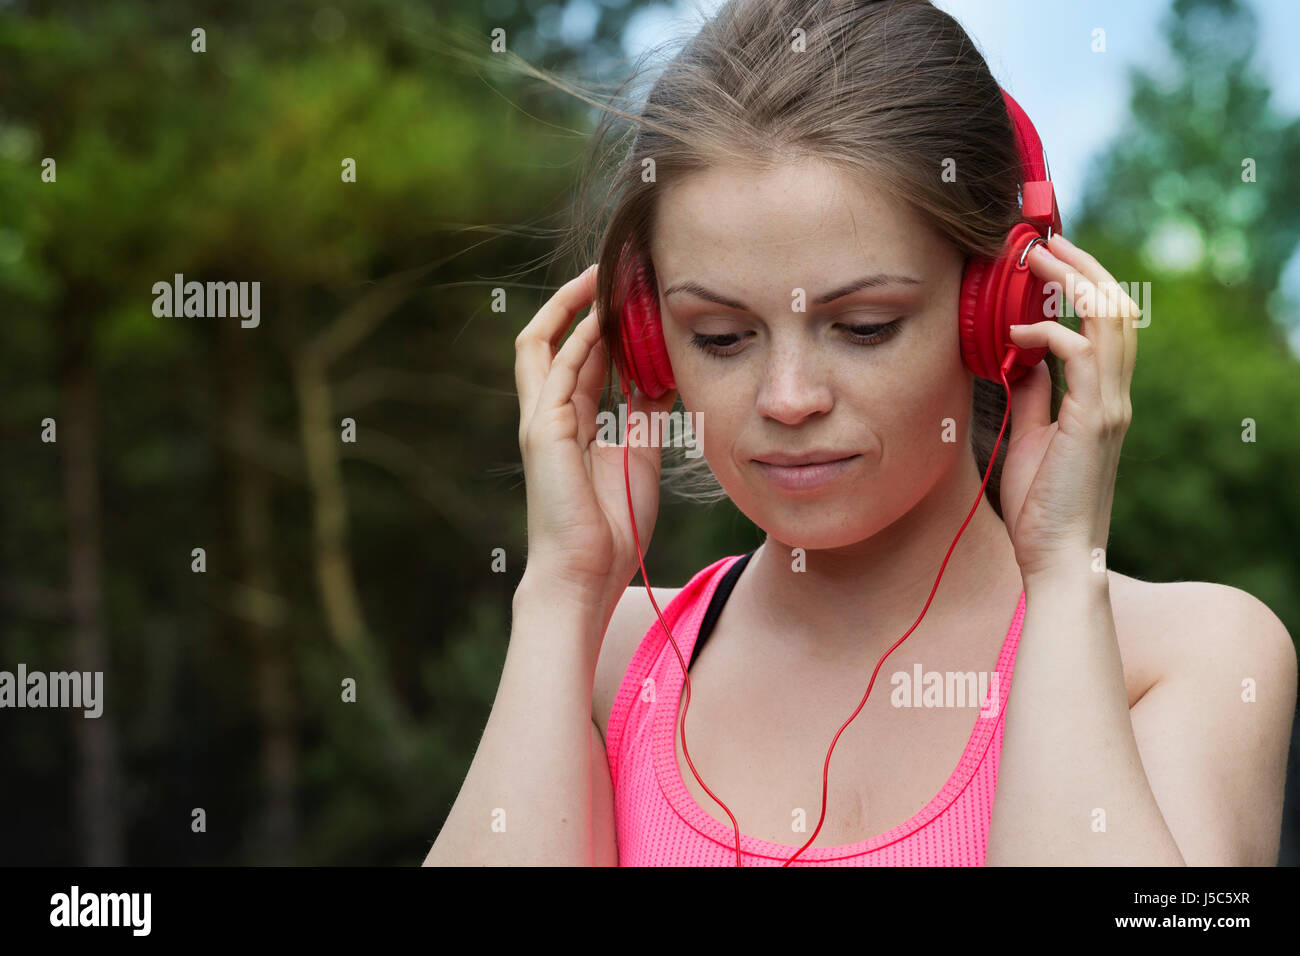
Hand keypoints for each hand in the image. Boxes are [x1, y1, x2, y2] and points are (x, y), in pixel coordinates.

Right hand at [514, 264, 677, 611]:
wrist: (587, 573)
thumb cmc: (612, 526)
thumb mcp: (640, 455)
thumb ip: (646, 414)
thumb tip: (666, 375)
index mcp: (571, 422)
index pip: (579, 356)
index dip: (599, 322)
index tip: (630, 297)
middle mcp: (550, 414)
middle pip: (555, 339)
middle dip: (580, 302)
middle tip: (613, 269)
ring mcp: (541, 420)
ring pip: (548, 344)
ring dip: (577, 308)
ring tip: (608, 278)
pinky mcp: (543, 429)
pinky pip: (556, 369)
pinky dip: (579, 340)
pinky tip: (606, 320)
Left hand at [999, 233, 1138, 582]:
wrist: (1059, 556)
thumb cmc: (1042, 505)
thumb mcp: (1031, 436)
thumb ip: (1034, 395)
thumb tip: (1023, 356)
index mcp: (1101, 397)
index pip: (1106, 323)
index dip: (1082, 284)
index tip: (1047, 261)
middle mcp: (1113, 395)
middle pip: (1117, 308)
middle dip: (1083, 268)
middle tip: (1045, 242)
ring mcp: (1108, 406)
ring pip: (1110, 320)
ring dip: (1072, 282)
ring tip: (1037, 259)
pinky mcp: (1094, 421)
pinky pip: (1081, 354)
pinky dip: (1050, 332)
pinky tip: (1018, 330)